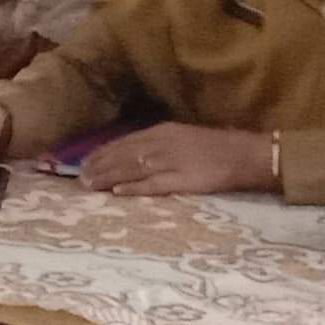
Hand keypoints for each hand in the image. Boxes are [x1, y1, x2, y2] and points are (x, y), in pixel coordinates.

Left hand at [81, 123, 279, 197]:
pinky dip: (134, 188)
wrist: (244, 154)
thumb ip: (159, 144)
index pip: (125, 141)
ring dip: (109, 176)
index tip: (85, 162)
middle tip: (80, 177)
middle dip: (100, 166)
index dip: (103, 153)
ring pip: (133, 169)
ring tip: (90, 185)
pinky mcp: (183, 180)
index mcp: (163, 131)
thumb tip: (133, 153)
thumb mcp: (182, 137)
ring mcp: (172, 162)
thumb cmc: (215, 147)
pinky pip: (154, 185)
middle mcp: (163, 144)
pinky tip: (117, 192)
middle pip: (124, 155)